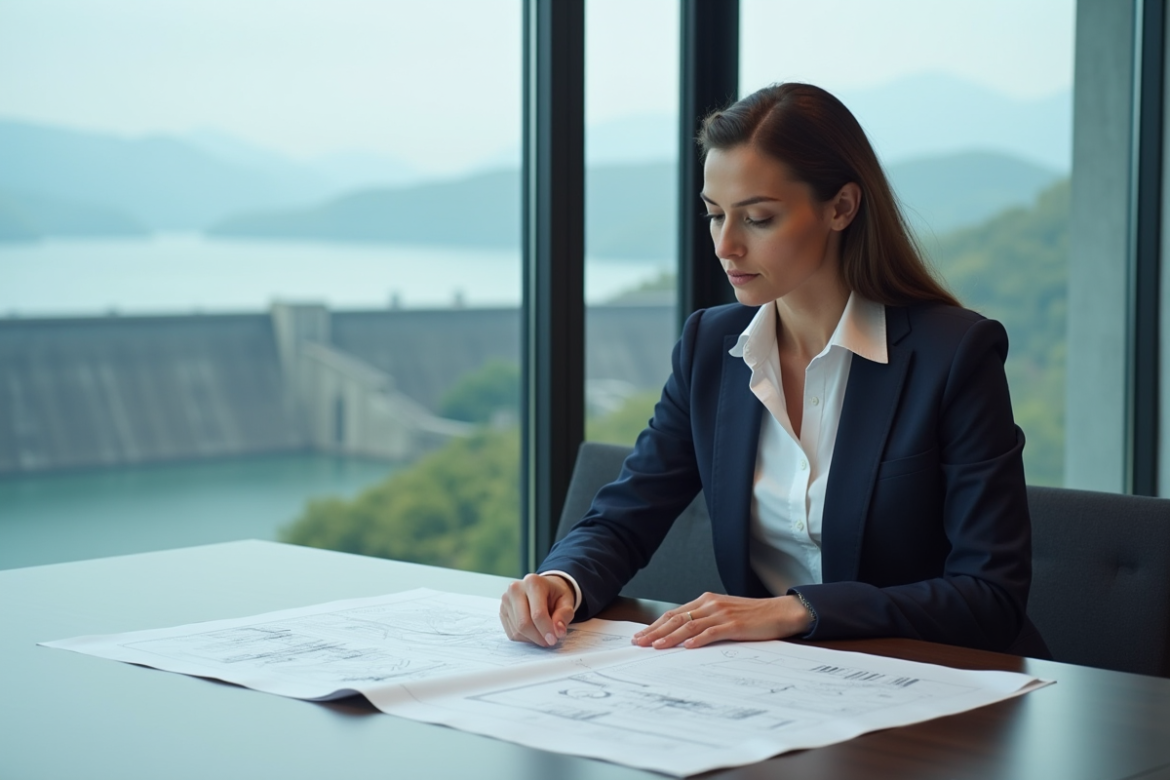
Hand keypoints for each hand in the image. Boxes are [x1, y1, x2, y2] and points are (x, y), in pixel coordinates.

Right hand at [500, 573, 575, 646]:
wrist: (543, 588)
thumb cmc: (555, 594)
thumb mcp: (567, 601)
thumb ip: (564, 615)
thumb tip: (558, 631)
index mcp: (533, 582)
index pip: (537, 613)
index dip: (547, 630)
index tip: (554, 639)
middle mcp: (516, 589)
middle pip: (524, 623)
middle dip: (538, 637)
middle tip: (549, 641)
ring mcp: (506, 600)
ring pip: (517, 630)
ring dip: (533, 638)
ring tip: (543, 634)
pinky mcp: (502, 610)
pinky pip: (512, 633)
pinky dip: (525, 638)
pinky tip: (534, 631)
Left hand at [631, 592, 812, 649]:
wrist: (780, 611)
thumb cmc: (752, 615)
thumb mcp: (724, 613)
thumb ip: (705, 620)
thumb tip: (683, 635)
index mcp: (705, 601)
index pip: (673, 614)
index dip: (655, 625)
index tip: (640, 636)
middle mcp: (710, 604)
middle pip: (676, 619)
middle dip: (655, 632)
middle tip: (638, 642)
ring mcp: (721, 613)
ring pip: (689, 626)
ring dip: (670, 637)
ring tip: (655, 647)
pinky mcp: (734, 624)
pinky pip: (712, 632)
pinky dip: (698, 640)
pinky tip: (687, 647)